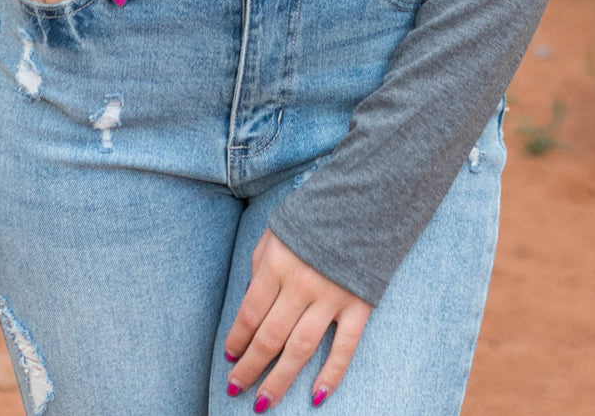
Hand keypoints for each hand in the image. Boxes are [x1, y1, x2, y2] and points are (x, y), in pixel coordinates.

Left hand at [224, 228, 371, 408]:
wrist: (364, 198)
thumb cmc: (313, 215)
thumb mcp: (276, 232)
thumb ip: (260, 267)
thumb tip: (250, 306)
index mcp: (277, 264)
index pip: (250, 313)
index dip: (238, 338)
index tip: (229, 356)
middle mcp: (301, 285)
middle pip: (270, 338)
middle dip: (250, 367)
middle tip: (236, 387)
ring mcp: (331, 298)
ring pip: (300, 350)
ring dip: (279, 380)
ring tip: (263, 402)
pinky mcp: (359, 305)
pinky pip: (344, 348)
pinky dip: (332, 375)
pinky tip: (317, 396)